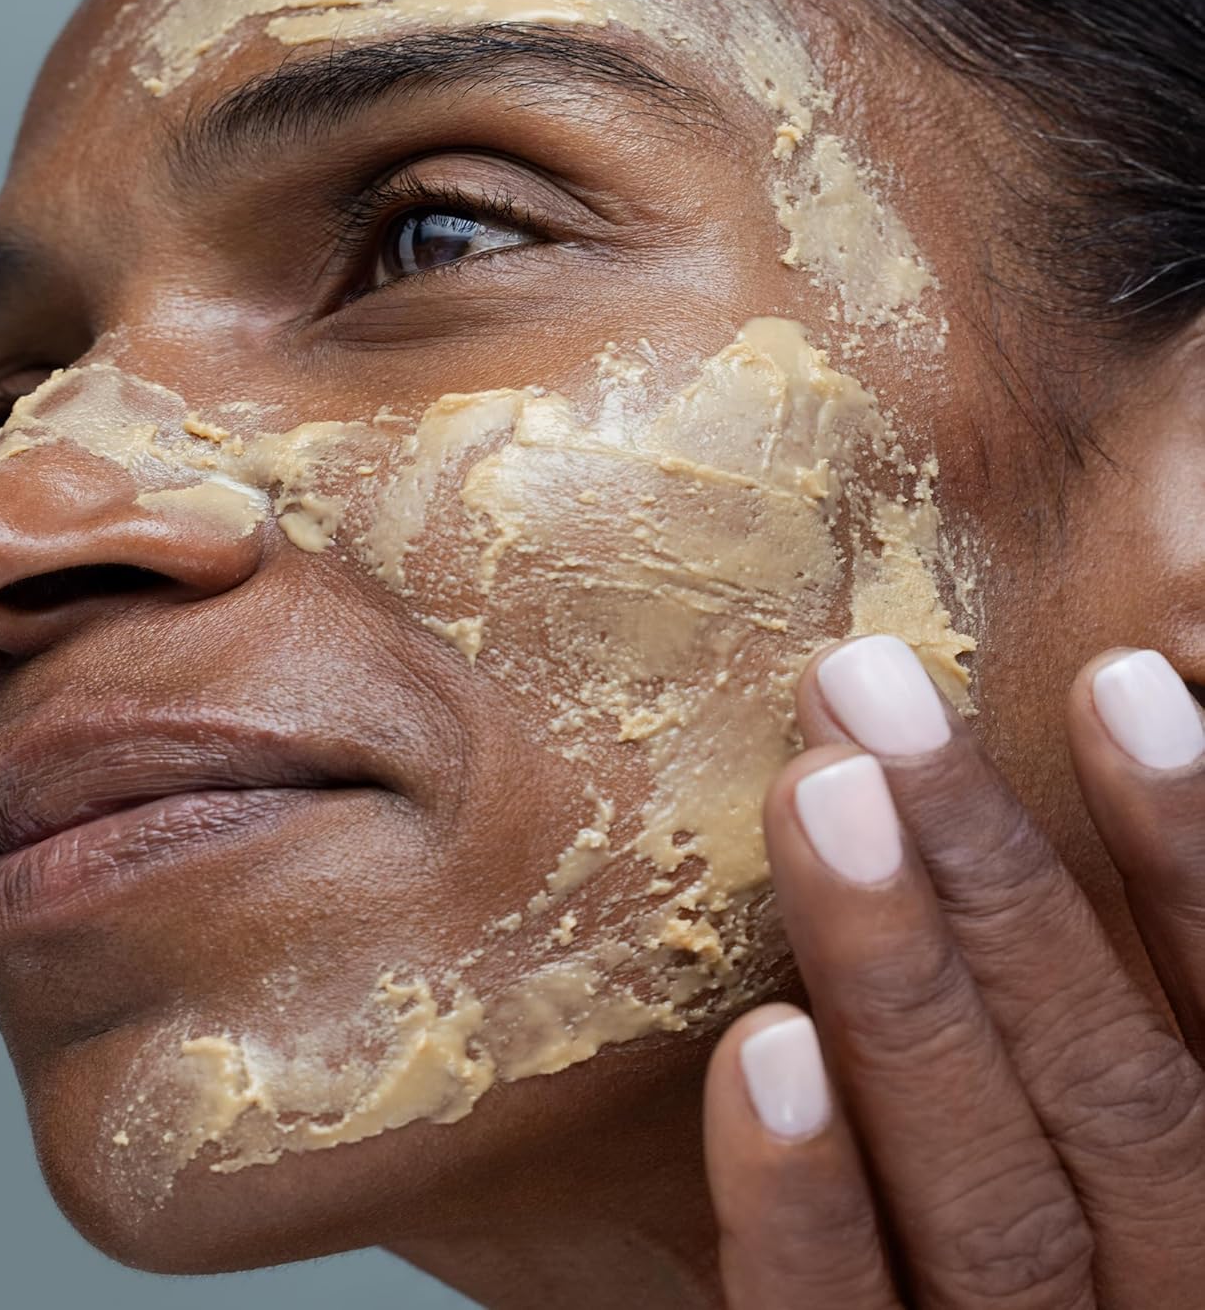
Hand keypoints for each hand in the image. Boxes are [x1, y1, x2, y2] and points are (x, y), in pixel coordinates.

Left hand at [704, 637, 1204, 1308]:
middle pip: (1108, 1092)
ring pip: (994, 1198)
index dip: (1190, 853)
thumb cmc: (1062, 1248)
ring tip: (819, 795)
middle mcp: (1166, 1298)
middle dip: (990, 871)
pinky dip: (807, 1200)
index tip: (1121, 680)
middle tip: (869, 688)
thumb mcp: (1101, 1145)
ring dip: (899, 978)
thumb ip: (1070, 1022)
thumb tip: (999, 831)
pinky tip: (764, 1050)